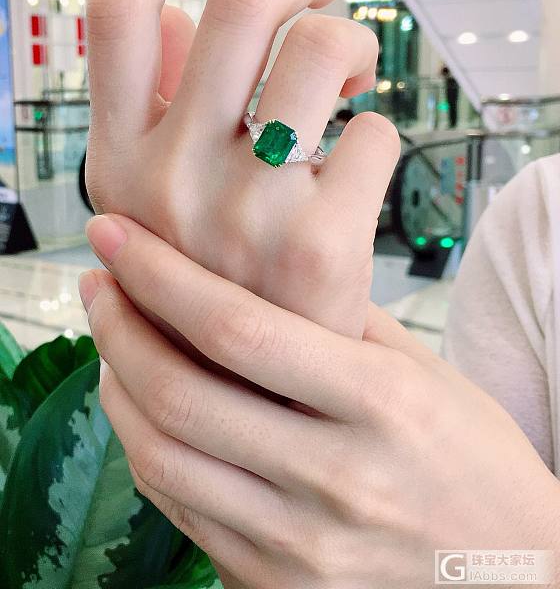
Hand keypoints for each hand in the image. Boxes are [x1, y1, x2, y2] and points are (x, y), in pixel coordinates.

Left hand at [81, 215, 559, 588]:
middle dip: (118, 326)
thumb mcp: (424, 372)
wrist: (514, 576)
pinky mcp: (278, 585)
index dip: (160, 276)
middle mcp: (334, 476)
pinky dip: (148, 448)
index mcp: (380, 403)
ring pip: (163, 458)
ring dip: (117, 387)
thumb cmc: (476, 461)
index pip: (239, 330)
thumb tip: (259, 270)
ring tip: (112, 340)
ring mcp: (300, 543)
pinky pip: (182, 510)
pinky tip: (145, 408)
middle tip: (100, 284)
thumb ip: (340, 323)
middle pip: (181, 395)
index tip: (117, 236)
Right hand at [85, 0, 399, 338]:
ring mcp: (244, 215)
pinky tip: (360, 166)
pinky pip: (375, 128)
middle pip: (238, 2)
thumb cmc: (215, 277)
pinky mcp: (320, 246)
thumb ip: (154, 104)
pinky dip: (379, 130)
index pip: (120, 15)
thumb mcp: (155, 199)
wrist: (256, 395)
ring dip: (350, 38)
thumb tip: (176, 15)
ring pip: (319, 47)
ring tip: (351, 74)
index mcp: (120, 159)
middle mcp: (169, 180)